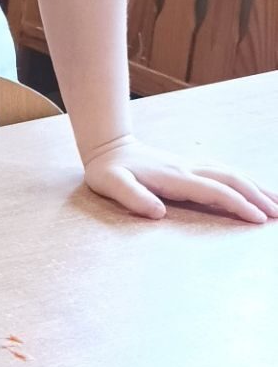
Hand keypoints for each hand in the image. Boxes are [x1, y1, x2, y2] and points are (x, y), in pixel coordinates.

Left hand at [82, 134, 277, 224]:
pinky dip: (244, 181)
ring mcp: (191, 166)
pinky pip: (224, 173)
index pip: (214, 191)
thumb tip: (158, 213)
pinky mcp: (190, 167)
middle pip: (232, 180)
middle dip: (258, 196)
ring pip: (232, 174)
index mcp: (174, 177)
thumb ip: (133, 197)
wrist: (108, 148)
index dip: (237, 204)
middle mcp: (188, 169)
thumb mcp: (112, 185)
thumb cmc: (108, 171)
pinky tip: (254, 189)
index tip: (257, 219)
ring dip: (256, 188)